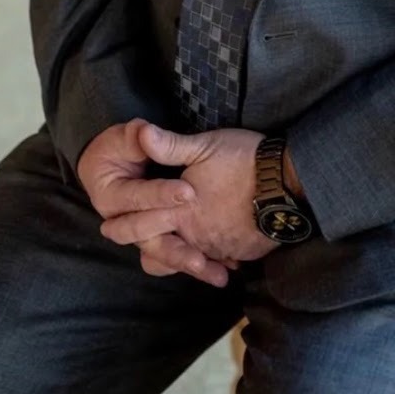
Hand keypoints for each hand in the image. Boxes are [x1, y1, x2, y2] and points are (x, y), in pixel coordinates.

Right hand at [76, 120, 229, 286]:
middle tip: (200, 258)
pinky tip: (229, 263)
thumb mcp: (135, 138)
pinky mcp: (167, 234)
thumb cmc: (123, 146)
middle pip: (151, 243)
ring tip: (219, 273)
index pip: (138, 199)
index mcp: (114, 194)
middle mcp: (130, 219)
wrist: (110, 160)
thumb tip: (144, 131)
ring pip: (165, 257)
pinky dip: (203, 262)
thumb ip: (142, 139)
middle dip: (177, 252)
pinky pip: (180, 256)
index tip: (188, 193)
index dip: (161, 196)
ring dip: (190, 263)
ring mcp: (150, 229)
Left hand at [98, 124, 276, 266]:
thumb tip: (140, 134)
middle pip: (165, 252)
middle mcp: (196, 236)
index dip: (124, 225)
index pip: (143, 222)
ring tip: (183, 260)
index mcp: (181, 212)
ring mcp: (220, 247)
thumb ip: (170, 146)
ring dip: (186, 259)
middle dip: (152, 252)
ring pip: (195, 260)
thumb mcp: (204, 146)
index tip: (107, 229)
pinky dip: (217, 259)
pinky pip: (223, 260)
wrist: (287, 182)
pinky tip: (220, 258)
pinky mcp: (243, 251)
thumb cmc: (243, 161)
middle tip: (142, 255)